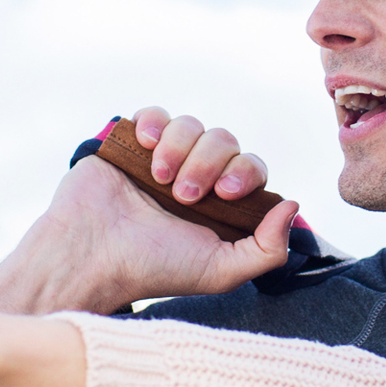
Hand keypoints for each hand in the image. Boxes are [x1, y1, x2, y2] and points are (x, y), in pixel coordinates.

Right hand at [0, 107, 300, 315]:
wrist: (92, 257)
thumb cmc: (155, 269)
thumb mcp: (220, 272)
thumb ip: (266, 249)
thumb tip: (293, 205)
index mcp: (220, 204)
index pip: (250, 168)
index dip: (245, 172)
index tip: (225, 193)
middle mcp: (195, 178)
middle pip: (224, 141)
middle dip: (209, 162)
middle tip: (185, 194)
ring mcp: (162, 159)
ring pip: (192, 125)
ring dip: (181, 147)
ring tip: (160, 178)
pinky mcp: (131, 145)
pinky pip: (156, 114)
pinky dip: (156, 122)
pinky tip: (147, 145)